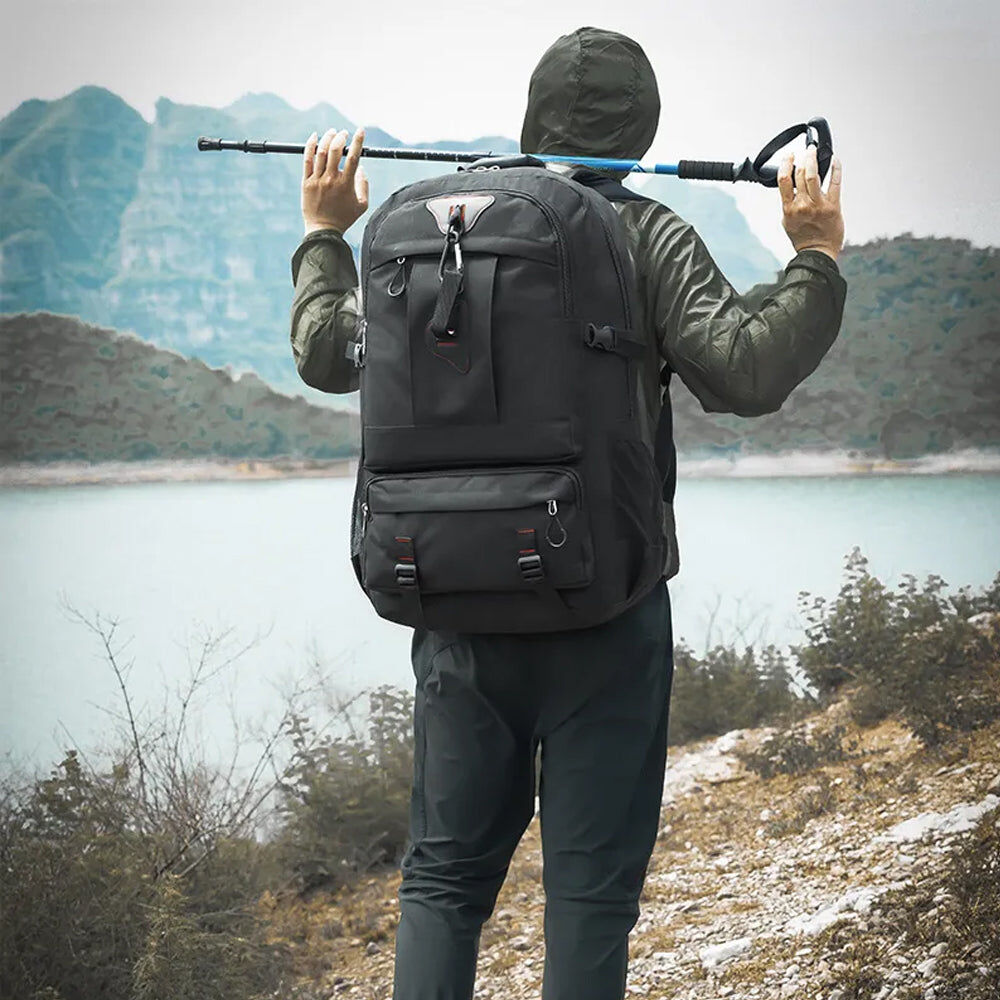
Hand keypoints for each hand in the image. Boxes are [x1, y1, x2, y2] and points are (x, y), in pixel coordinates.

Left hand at [301, 127, 368, 235]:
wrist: (323, 230)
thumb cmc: (344, 218)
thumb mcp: (362, 205)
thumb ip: (364, 185)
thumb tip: (360, 167)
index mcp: (346, 184)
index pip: (353, 157)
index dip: (358, 141)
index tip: (360, 131)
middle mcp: (331, 179)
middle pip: (335, 150)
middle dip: (341, 137)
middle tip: (344, 133)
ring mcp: (317, 180)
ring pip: (321, 152)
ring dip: (327, 138)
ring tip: (332, 132)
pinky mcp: (306, 182)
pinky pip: (307, 159)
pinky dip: (310, 145)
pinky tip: (314, 137)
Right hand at [778, 144, 843, 261]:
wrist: (817, 253)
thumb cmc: (803, 238)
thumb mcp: (788, 221)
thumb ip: (788, 204)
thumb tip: (789, 188)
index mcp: (789, 209)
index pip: (784, 180)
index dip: (786, 163)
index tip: (789, 156)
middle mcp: (803, 205)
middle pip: (800, 174)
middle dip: (803, 157)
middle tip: (806, 150)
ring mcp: (818, 205)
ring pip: (814, 175)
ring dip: (814, 159)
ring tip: (814, 152)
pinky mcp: (833, 206)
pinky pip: (835, 182)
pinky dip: (835, 168)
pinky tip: (834, 160)